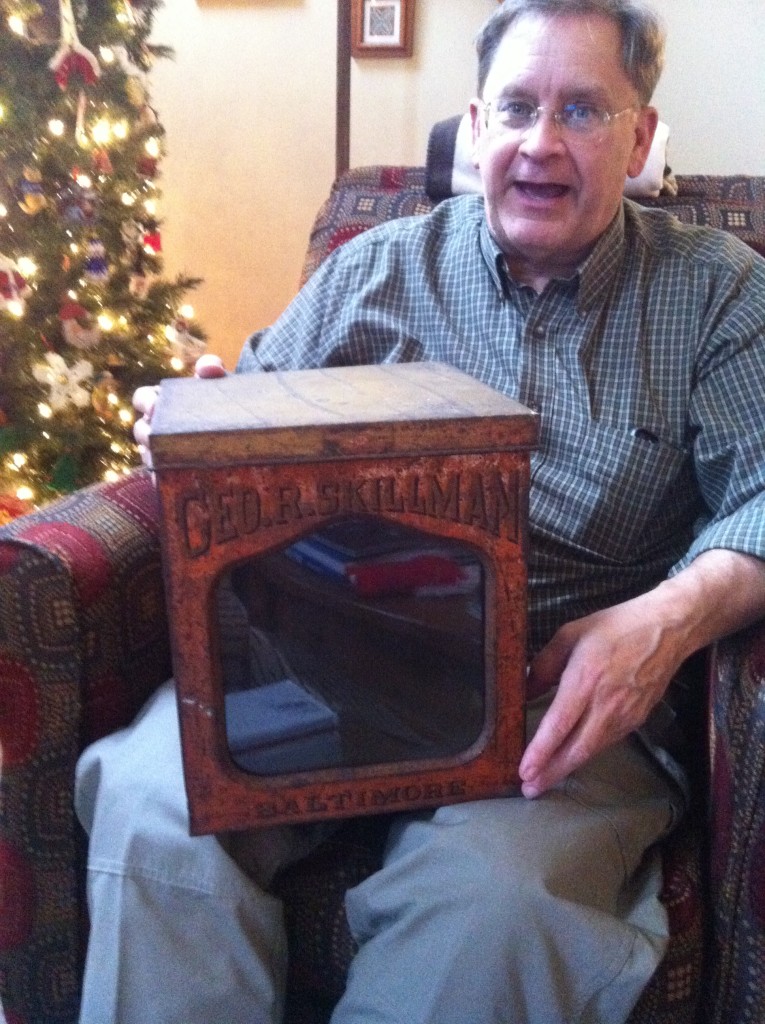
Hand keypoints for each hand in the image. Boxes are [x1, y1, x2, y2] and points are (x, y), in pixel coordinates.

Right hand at [133, 354, 226, 468]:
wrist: (246, 434)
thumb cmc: (224, 405)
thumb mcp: (220, 385)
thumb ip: (212, 369)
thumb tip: (208, 368)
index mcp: (163, 402)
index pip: (142, 398)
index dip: (144, 401)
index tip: (155, 406)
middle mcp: (158, 428)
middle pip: (141, 430)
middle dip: (146, 432)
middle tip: (156, 434)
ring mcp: (164, 453)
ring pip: (149, 456)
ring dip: (155, 455)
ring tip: (168, 455)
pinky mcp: (174, 475)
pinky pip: (163, 479)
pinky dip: (167, 477)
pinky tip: (181, 475)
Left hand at [519, 590, 686, 797]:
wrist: (667, 630)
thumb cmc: (615, 627)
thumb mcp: (570, 635)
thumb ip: (544, 664)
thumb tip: (525, 690)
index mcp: (585, 679)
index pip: (559, 724)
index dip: (541, 751)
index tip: (524, 770)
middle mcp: (606, 703)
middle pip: (576, 749)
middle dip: (551, 773)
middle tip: (529, 789)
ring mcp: (625, 715)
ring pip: (592, 750)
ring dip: (567, 768)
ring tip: (544, 781)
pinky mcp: (637, 720)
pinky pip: (606, 742)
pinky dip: (587, 754)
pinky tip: (572, 758)